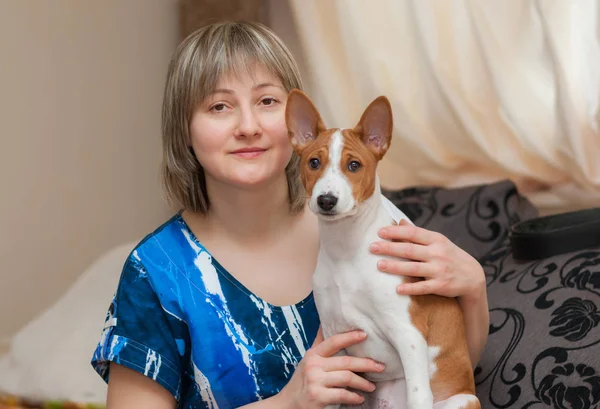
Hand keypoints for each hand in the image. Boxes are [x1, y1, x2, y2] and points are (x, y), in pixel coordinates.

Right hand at [278, 328, 384, 407]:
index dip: (349, 337)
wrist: (287, 404)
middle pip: (345, 361)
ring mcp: (315, 381)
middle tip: (380, 366)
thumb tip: (326, 323)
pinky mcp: (317, 396)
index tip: (365, 334)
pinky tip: (360, 398)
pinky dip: (354, 397)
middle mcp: (313, 365)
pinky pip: (342, 394)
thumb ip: (319, 344)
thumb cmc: (302, 381)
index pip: (333, 341)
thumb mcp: (308, 360)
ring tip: (371, 386)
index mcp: (313, 354)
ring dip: (363, 383)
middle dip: (366, 364)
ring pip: (347, 377)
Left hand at [370, 219, 485, 301]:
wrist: (473, 276)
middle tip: (372, 247)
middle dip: (389, 248)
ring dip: (395, 267)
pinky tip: (398, 289)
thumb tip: (399, 221)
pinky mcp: (441, 286)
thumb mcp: (437, 242)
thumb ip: (418, 234)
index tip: (379, 232)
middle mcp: (438, 253)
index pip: (413, 233)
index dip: (396, 232)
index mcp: (436, 240)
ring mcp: (440, 270)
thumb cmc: (449, 256)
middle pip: (410, 250)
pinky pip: (423, 287)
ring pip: (414, 268)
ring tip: (379, 265)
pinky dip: (411, 288)